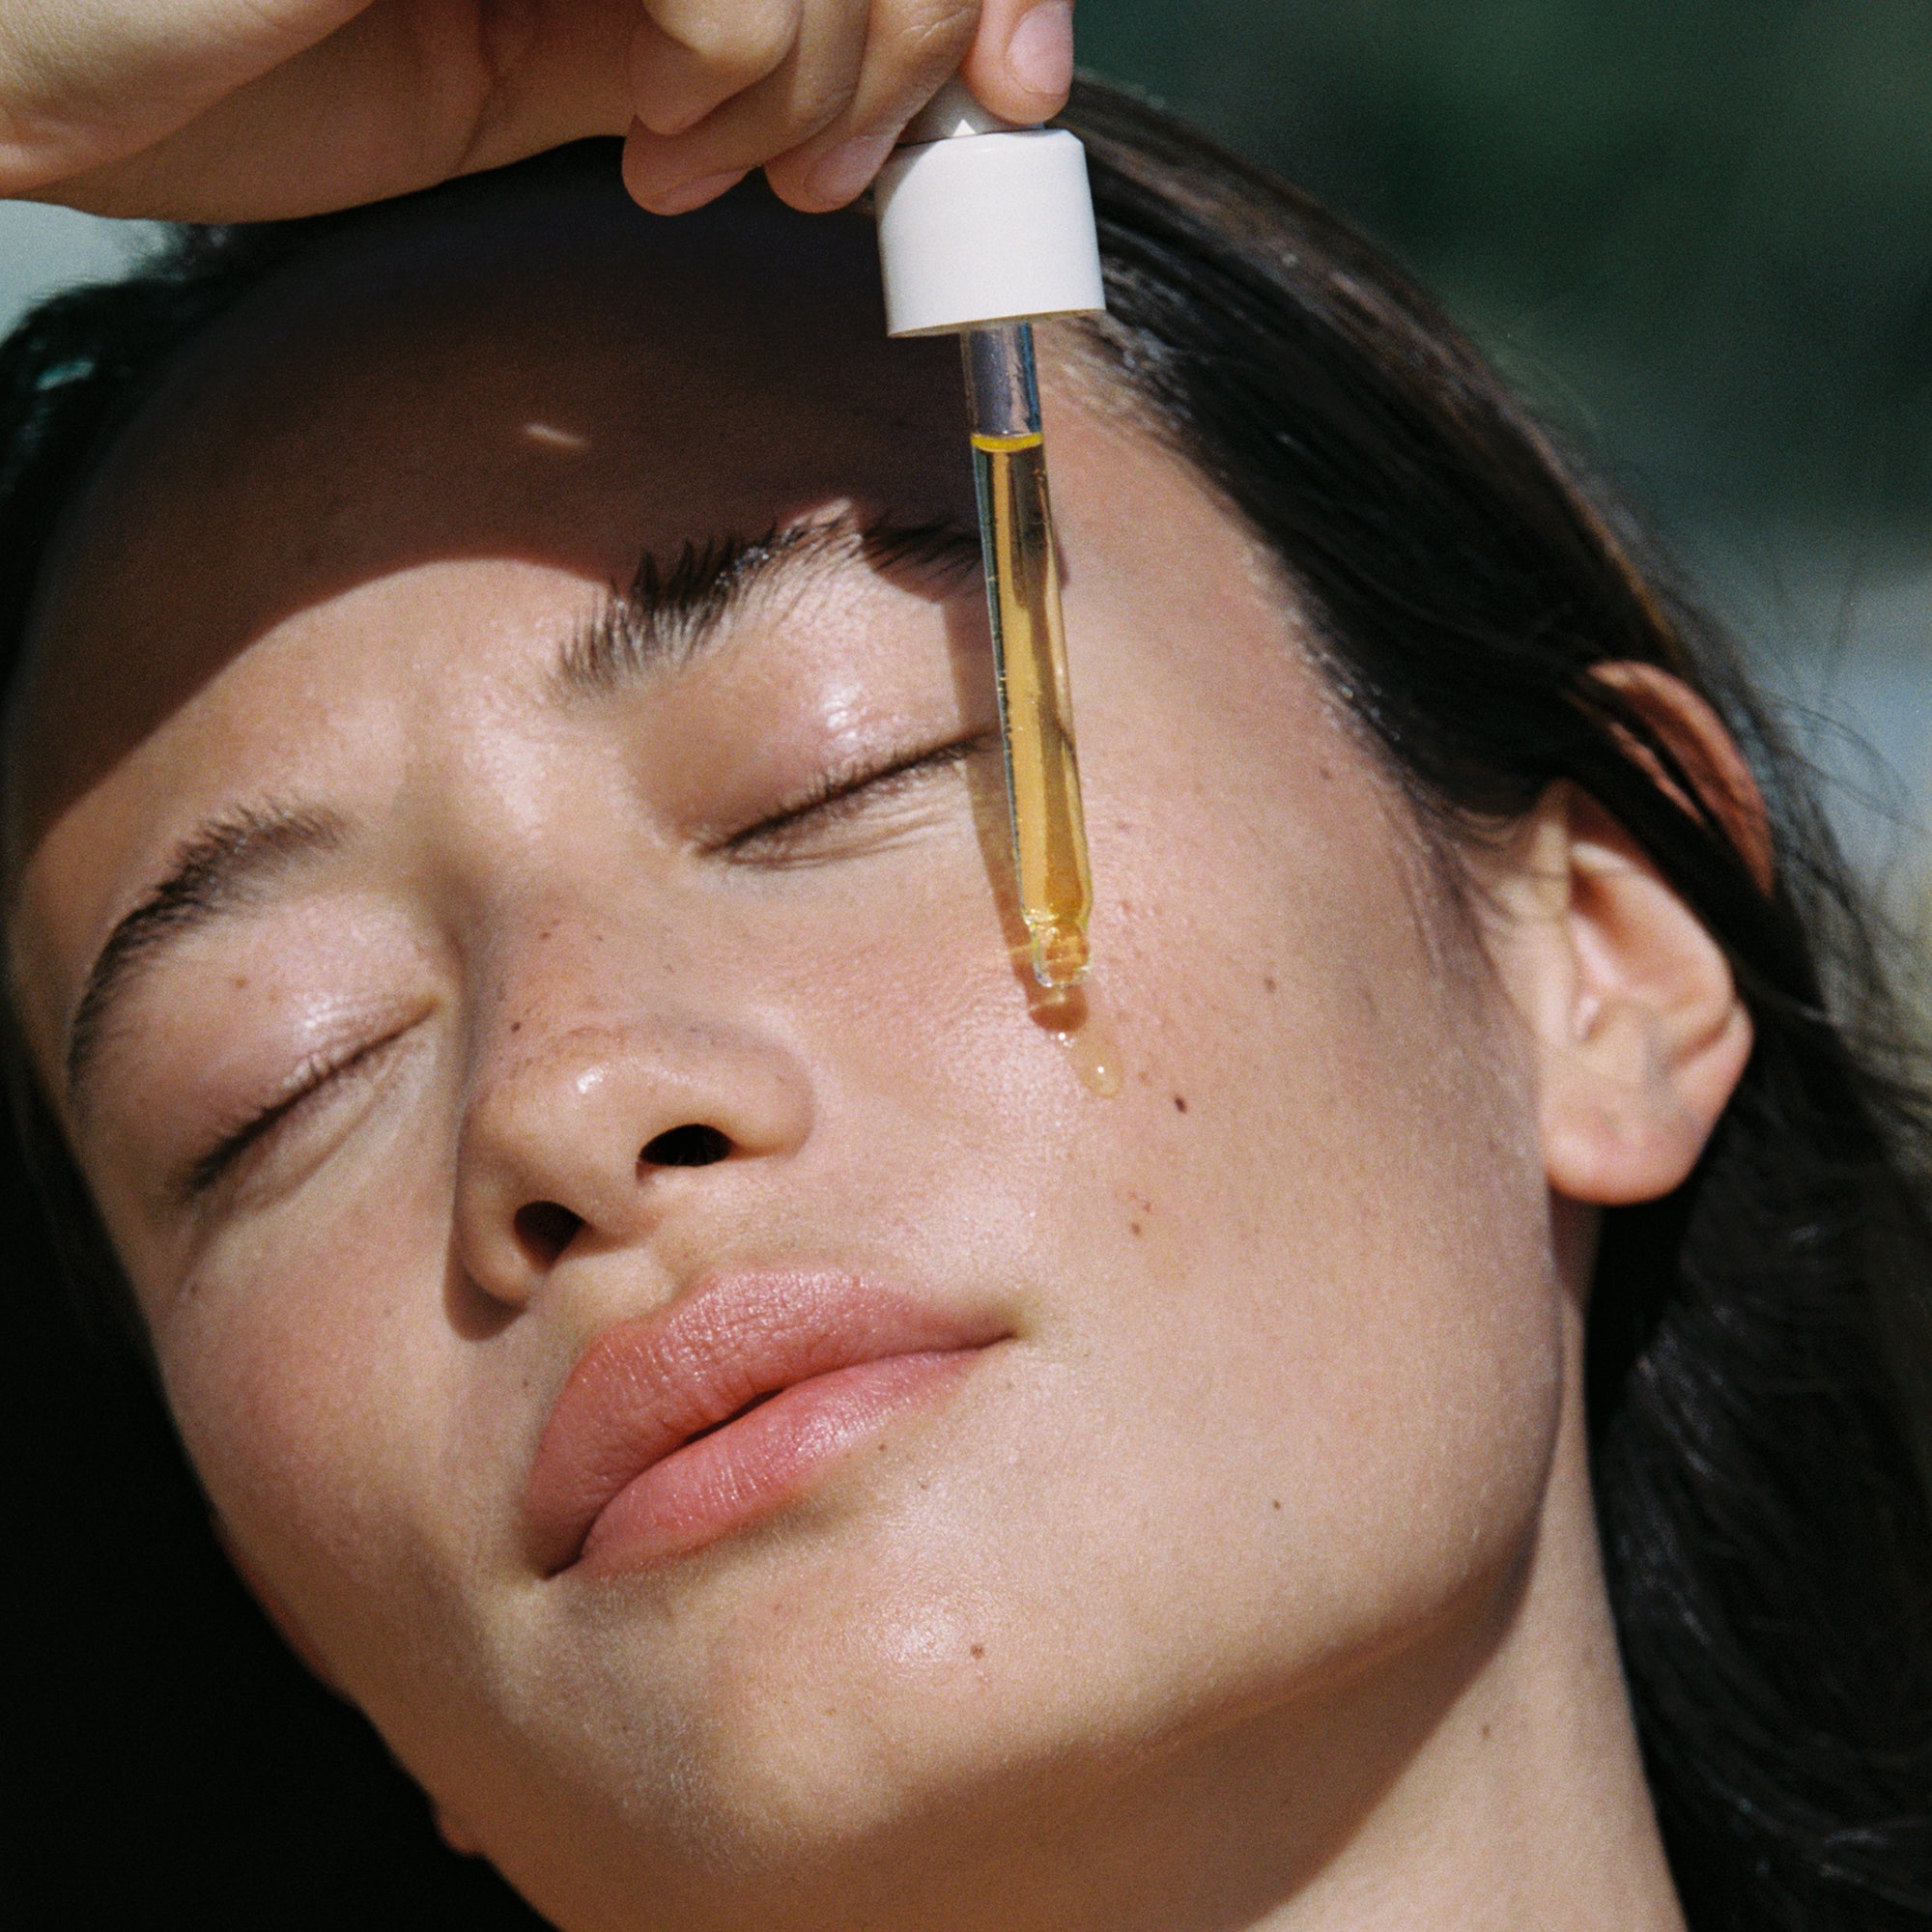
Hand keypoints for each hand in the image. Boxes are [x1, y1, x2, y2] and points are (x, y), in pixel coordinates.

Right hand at [0, 0, 1073, 219]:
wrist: (23, 45)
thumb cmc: (224, 51)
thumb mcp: (505, 67)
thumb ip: (669, 37)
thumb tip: (850, 76)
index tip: (1007, 85)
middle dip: (916, 48)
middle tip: (829, 173)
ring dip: (816, 89)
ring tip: (694, 164)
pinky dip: (727, 82)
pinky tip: (641, 139)